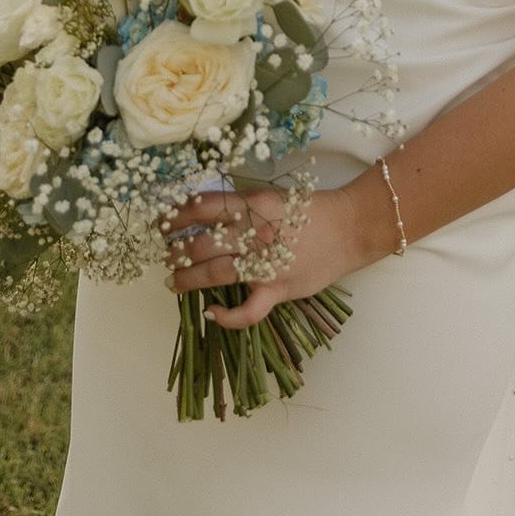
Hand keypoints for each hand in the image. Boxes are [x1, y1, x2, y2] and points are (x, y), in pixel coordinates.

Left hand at [162, 183, 361, 328]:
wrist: (350, 228)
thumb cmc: (312, 211)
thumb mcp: (274, 199)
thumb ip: (243, 208)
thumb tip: (207, 216)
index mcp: (253, 206)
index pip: (204, 208)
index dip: (178, 216)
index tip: (164, 223)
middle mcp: (255, 234)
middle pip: (202, 244)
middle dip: (177, 252)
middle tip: (166, 256)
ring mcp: (266, 265)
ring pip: (215, 274)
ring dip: (187, 279)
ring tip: (172, 281)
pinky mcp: (278, 290)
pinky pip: (247, 311)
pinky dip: (226, 316)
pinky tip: (211, 312)